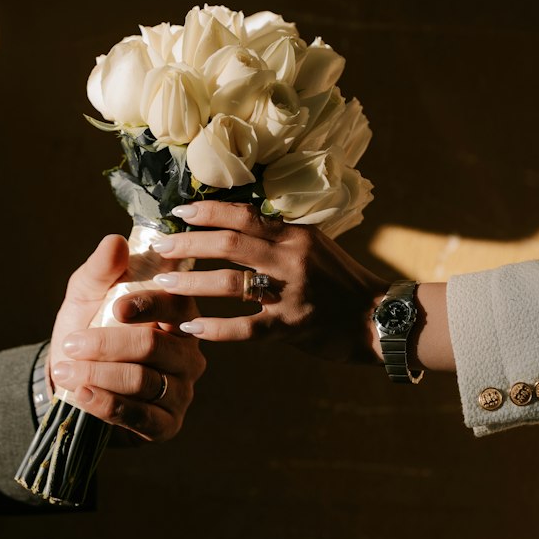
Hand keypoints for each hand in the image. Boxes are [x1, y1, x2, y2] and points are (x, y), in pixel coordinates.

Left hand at [48, 234, 206, 441]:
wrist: (69, 382)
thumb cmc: (86, 330)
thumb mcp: (85, 297)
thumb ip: (99, 271)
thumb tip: (115, 242)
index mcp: (178, 315)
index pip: (176, 304)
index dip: (148, 304)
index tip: (116, 307)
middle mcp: (188, 353)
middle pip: (154, 344)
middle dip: (107, 345)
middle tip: (71, 344)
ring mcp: (180, 391)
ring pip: (143, 379)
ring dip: (99, 374)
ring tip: (66, 369)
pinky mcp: (166, 426)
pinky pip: (141, 416)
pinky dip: (108, 404)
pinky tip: (83, 395)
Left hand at [149, 202, 385, 363]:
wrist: (378, 318)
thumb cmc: (342, 281)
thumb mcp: (313, 246)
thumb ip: (277, 237)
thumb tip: (233, 225)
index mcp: (295, 235)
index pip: (244, 215)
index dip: (208, 211)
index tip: (178, 211)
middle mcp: (291, 259)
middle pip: (230, 244)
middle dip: (189, 243)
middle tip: (160, 245)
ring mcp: (290, 294)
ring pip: (231, 284)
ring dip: (193, 282)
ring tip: (165, 282)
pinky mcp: (291, 327)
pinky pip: (244, 327)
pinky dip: (214, 327)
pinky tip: (190, 326)